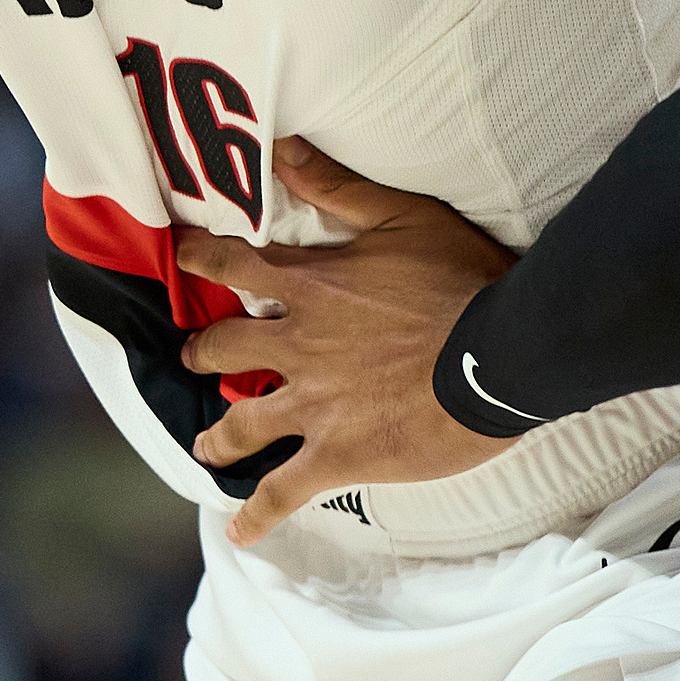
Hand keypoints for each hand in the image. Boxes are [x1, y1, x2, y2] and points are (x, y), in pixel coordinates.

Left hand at [170, 141, 519, 544]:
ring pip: (240, 423)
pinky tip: (241, 532)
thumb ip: (338, 189)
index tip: (181, 259)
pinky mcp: (336, 456)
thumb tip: (284, 148)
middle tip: (191, 357)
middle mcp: (298, 346)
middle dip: (202, 353)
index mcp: (312, 288)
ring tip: (205, 444)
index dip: (202, 260)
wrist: (498, 354)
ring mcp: (312, 404)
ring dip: (218, 435)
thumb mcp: (403, 218)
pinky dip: (257, 516)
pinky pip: (282, 492)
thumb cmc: (464, 282)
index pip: (237, 266)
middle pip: (224, 347)